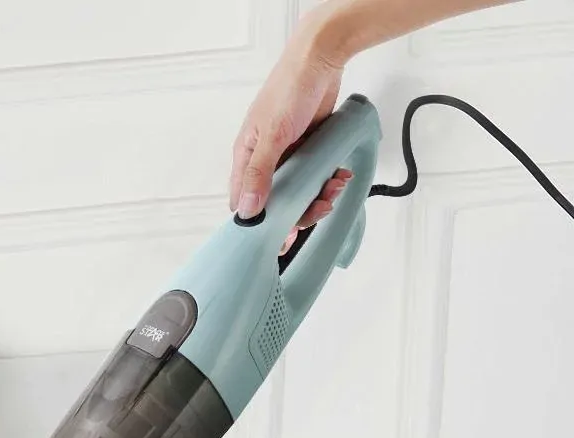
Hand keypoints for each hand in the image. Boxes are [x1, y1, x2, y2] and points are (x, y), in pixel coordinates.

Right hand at [229, 24, 348, 252]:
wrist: (321, 59)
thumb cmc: (289, 88)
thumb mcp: (272, 135)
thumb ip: (259, 173)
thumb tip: (246, 209)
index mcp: (245, 158)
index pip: (243, 203)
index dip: (259, 223)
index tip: (279, 235)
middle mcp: (264, 162)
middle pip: (275, 204)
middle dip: (298, 212)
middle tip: (318, 209)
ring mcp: (287, 158)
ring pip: (298, 194)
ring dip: (318, 198)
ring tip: (334, 188)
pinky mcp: (307, 153)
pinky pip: (314, 178)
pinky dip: (327, 182)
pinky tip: (339, 176)